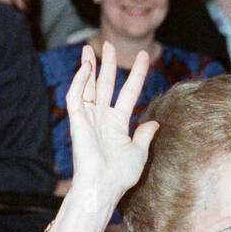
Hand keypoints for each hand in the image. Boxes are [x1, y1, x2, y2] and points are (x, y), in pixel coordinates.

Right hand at [67, 42, 158, 204]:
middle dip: (108, 64)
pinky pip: (76, 96)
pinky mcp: (77, 121)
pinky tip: (86, 67)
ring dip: (90, 67)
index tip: (146, 56)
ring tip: (91, 47)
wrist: (103, 187)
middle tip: (109, 45)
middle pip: (106, 85)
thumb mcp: (139, 153)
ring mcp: (89, 118)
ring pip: (89, 86)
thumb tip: (155, 123)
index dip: (137, 74)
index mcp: (118, 124)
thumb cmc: (120, 175)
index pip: (129, 92)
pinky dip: (79, 81)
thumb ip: (145, 135)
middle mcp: (102, 118)